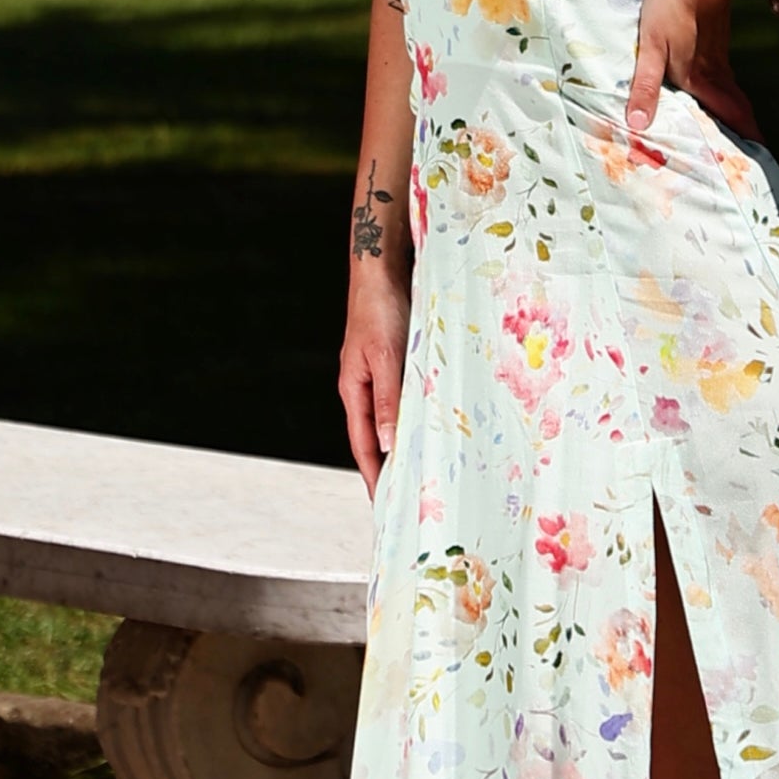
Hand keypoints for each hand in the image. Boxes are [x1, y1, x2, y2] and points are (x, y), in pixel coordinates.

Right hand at [338, 268, 408, 493]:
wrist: (382, 271)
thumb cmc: (381, 310)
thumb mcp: (387, 358)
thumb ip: (388, 401)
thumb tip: (387, 445)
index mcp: (353, 390)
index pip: (362, 446)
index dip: (373, 477)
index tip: (384, 507)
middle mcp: (362, 387)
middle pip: (373, 438)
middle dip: (385, 470)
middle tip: (402, 500)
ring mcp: (375, 375)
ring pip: (388, 420)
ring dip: (400, 446)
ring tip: (417, 473)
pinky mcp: (391, 363)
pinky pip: (401, 400)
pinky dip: (410, 420)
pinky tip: (425, 428)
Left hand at [627, 0, 761, 142]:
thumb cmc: (671, 5)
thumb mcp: (651, 45)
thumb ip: (646, 85)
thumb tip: (638, 124)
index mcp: (698, 80)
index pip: (729, 117)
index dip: (745, 139)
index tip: (758, 161)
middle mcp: (713, 74)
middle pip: (737, 111)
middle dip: (746, 135)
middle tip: (755, 156)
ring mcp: (719, 59)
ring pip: (734, 96)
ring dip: (740, 117)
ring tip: (743, 136)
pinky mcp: (718, 45)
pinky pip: (729, 81)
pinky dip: (732, 98)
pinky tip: (725, 98)